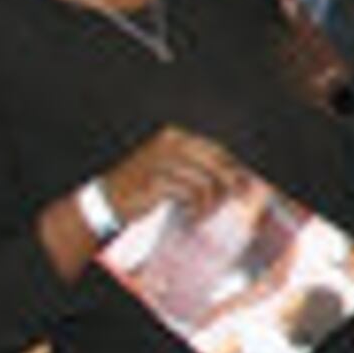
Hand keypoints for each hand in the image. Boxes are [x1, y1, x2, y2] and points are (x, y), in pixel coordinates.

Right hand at [94, 127, 237, 227]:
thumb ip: (197, 166)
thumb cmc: (143, 187)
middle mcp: (170, 144)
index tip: (246, 184)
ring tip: (202, 214)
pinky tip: (191, 216)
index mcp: (174, 136)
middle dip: (231, 183)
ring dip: (210, 203)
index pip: (216, 150)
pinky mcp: (158, 181)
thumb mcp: (170, 167)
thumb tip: (237, 177)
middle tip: (239, 199)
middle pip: (216, 163)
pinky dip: (197, 209)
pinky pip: (192, 195)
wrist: (107, 201)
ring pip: (207, 182)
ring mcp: (163, 161)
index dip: (234, 167)